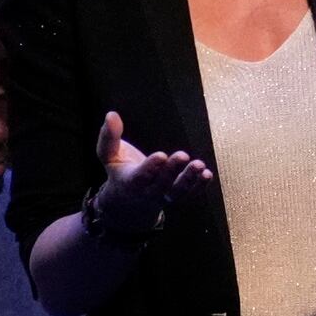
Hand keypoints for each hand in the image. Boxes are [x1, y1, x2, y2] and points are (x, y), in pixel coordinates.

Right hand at [88, 109, 215, 243]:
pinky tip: (207, 174)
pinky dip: (199, 187)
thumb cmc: (119, 171)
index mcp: (130, 182)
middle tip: (183, 155)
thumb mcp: (108, 155)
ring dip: (190, 180)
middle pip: (162, 184)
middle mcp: (148, 192)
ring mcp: (164, 196)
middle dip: (172, 170)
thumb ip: (109, 137)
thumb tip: (111, 114)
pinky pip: (190, 195)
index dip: (151, 167)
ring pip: (178, 192)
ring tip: (200, 166)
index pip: (141, 176)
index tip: (161, 155)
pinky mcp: (177, 197)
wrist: (127, 201)